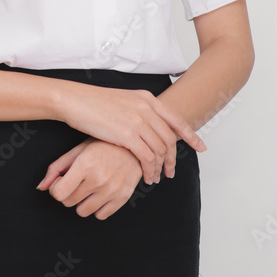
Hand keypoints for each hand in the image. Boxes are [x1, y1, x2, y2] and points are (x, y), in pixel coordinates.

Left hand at [36, 137, 143, 218]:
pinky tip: (100, 193)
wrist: (134, 144)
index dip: (56, 188)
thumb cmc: (103, 144)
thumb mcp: (78, 150)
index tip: (61, 181)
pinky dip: (97, 207)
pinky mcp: (123, 197)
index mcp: (84, 165)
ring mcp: (112, 190)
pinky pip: (101, 215)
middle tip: (76, 182)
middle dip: (68, 193)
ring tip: (88, 187)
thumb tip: (41, 186)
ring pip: (83, 211)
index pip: (58, 193)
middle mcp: (98, 179)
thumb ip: (57, 167)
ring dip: (82, 202)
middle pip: (68, 202)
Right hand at [56, 81, 205, 184]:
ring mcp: (138, 121)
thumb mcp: (124, 100)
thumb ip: (141, 110)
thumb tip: (150, 125)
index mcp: (147, 99)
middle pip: (170, 138)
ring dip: (161, 167)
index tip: (200, 147)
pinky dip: (150, 170)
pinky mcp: (127, 134)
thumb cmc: (95, 102)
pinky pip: (147, 157)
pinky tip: (146, 176)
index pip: (176, 119)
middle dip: (173, 158)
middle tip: (171, 172)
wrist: (75, 100)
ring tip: (156, 178)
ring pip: (160, 150)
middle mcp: (146, 108)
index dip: (191, 135)